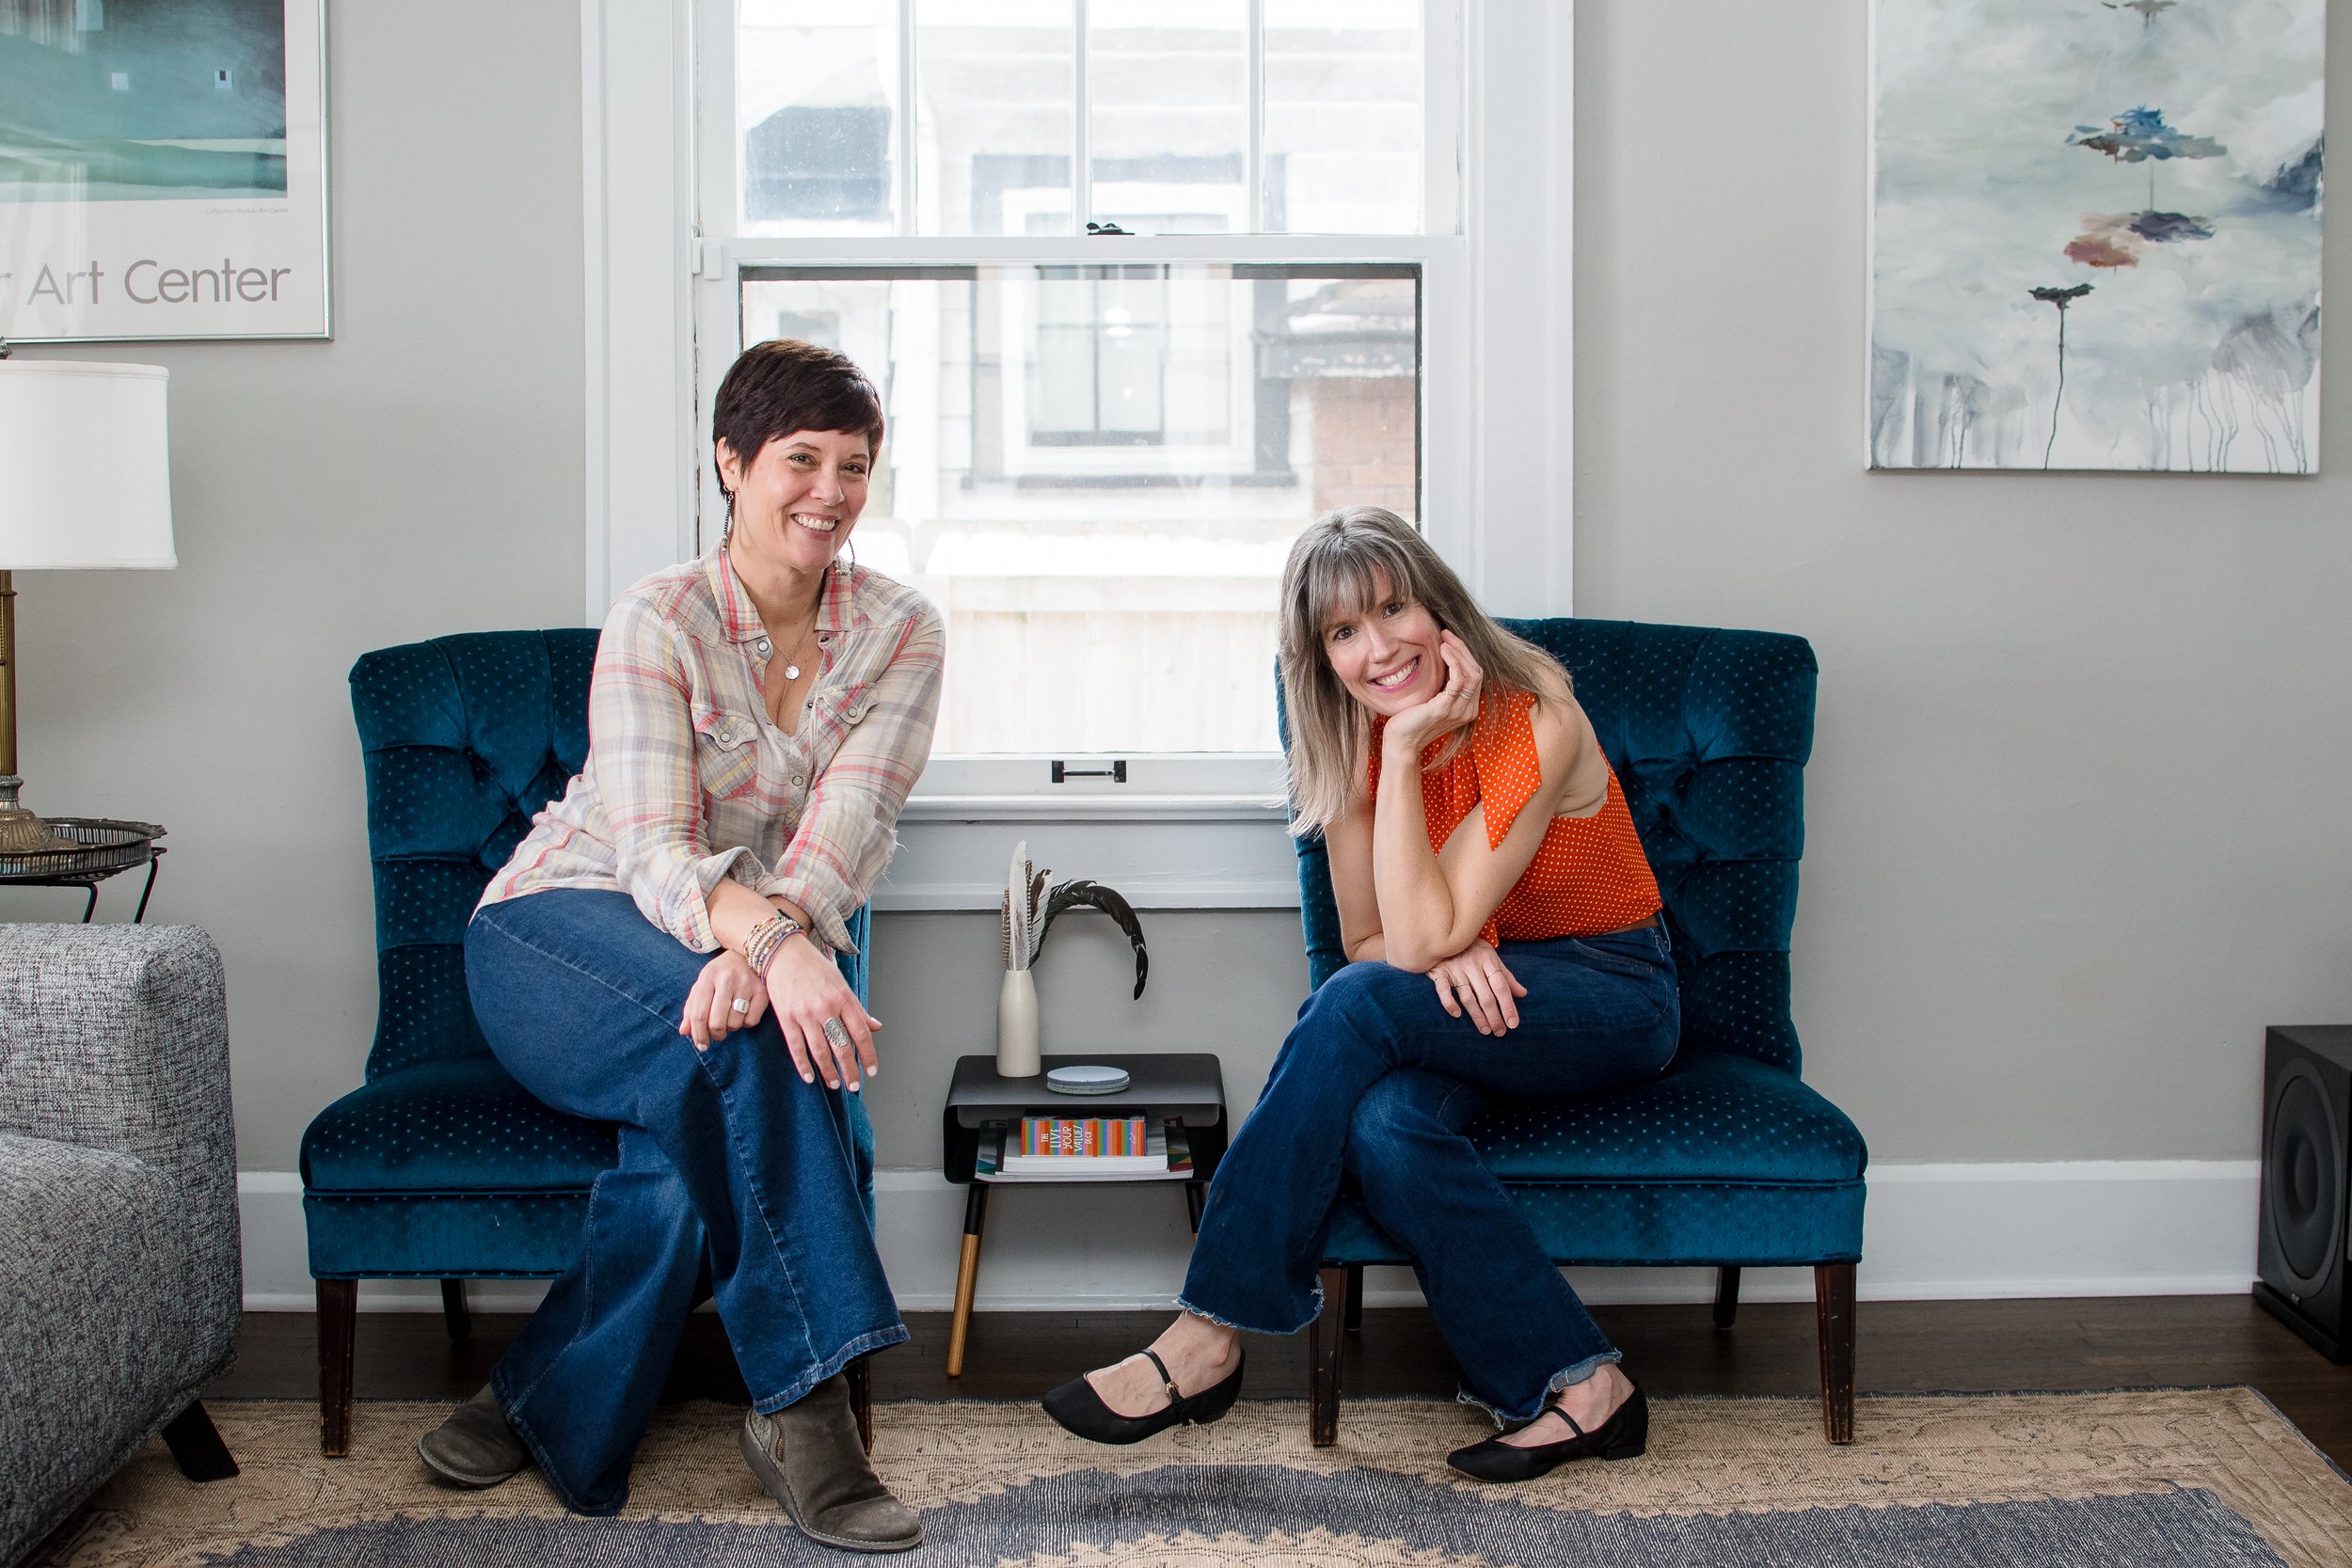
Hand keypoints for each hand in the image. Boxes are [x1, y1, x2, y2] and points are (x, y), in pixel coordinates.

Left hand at [680, 950, 767, 1049]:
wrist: (748, 951)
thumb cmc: (721, 973)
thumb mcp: (703, 984)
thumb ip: (692, 1008)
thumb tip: (684, 1032)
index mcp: (708, 976)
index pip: (699, 1014)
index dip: (698, 1034)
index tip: (701, 1045)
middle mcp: (727, 979)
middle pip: (717, 1022)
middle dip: (716, 1035)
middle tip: (717, 1035)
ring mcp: (746, 984)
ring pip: (735, 1024)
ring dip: (731, 1027)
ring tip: (731, 1017)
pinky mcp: (762, 991)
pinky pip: (751, 1021)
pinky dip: (746, 1022)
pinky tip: (745, 1011)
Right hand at [762, 933, 883, 1090]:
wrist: (783, 952)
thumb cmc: (814, 967)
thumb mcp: (841, 983)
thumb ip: (857, 1008)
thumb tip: (875, 1027)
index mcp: (843, 998)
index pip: (861, 1033)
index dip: (868, 1055)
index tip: (872, 1071)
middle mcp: (826, 1008)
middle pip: (842, 1046)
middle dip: (850, 1070)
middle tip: (854, 1086)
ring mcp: (805, 1014)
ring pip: (821, 1051)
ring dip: (829, 1072)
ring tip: (835, 1085)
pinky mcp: (787, 1018)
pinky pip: (797, 1047)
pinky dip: (803, 1065)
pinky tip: (810, 1078)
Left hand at [1383, 631, 1483, 757]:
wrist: (1400, 741)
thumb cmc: (1412, 719)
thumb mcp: (1434, 699)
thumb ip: (1445, 685)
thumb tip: (1446, 658)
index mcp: (1467, 708)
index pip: (1475, 675)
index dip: (1465, 654)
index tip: (1450, 639)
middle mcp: (1468, 711)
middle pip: (1477, 672)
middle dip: (1463, 649)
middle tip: (1447, 634)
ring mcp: (1458, 711)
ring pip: (1471, 674)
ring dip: (1459, 652)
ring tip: (1444, 640)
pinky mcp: (1444, 709)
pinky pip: (1458, 681)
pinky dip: (1454, 662)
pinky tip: (1443, 651)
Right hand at [1426, 938, 1526, 1034]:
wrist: (1443, 932)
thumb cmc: (1471, 948)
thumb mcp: (1491, 957)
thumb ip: (1506, 976)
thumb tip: (1523, 994)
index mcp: (1488, 960)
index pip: (1501, 987)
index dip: (1508, 1006)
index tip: (1513, 1023)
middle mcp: (1472, 964)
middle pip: (1486, 996)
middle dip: (1495, 1017)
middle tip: (1500, 1032)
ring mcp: (1455, 968)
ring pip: (1468, 997)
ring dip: (1477, 1016)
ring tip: (1485, 1030)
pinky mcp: (1439, 971)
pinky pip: (1442, 989)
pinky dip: (1449, 1003)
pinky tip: (1457, 1015)